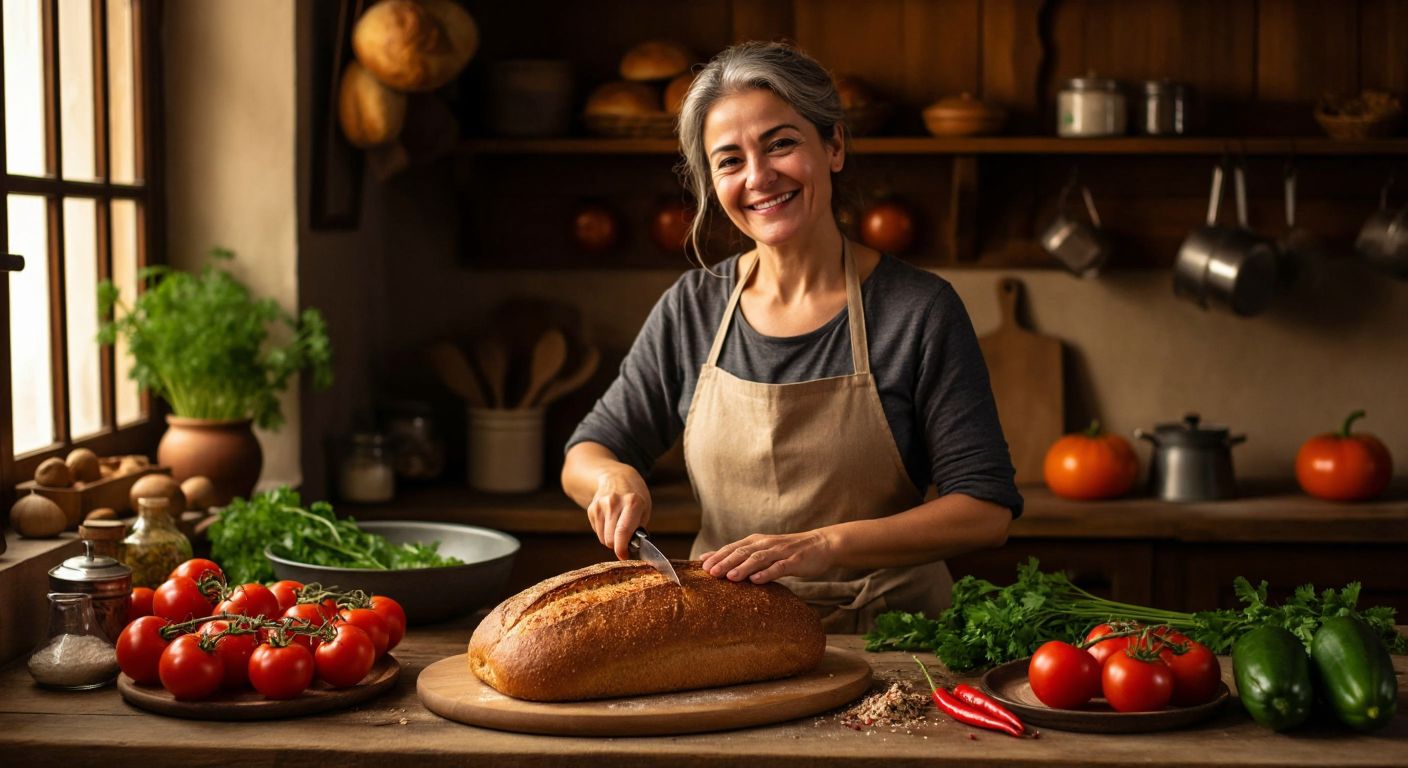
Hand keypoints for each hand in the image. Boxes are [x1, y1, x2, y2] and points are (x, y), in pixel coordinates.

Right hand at [585, 468, 651, 560]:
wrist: (615, 477)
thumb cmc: (635, 496)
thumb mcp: (644, 508)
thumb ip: (639, 528)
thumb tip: (631, 548)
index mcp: (632, 502)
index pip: (623, 531)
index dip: (622, 549)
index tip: (623, 556)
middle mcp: (614, 503)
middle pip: (610, 539)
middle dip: (618, 546)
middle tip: (625, 543)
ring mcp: (600, 505)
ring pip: (603, 538)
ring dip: (611, 539)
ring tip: (618, 528)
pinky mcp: (591, 509)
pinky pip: (597, 531)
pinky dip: (604, 532)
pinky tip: (610, 521)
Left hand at [699, 530, 833, 584]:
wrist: (821, 544)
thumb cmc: (788, 551)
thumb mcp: (764, 550)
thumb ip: (742, 555)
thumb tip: (712, 560)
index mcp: (757, 541)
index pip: (733, 547)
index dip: (718, 556)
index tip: (702, 566)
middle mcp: (766, 544)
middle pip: (742, 552)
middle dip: (725, 562)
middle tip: (710, 572)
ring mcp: (781, 552)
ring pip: (759, 559)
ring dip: (743, 567)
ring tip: (729, 577)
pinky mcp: (795, 561)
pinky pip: (780, 567)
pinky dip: (767, 573)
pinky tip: (757, 580)